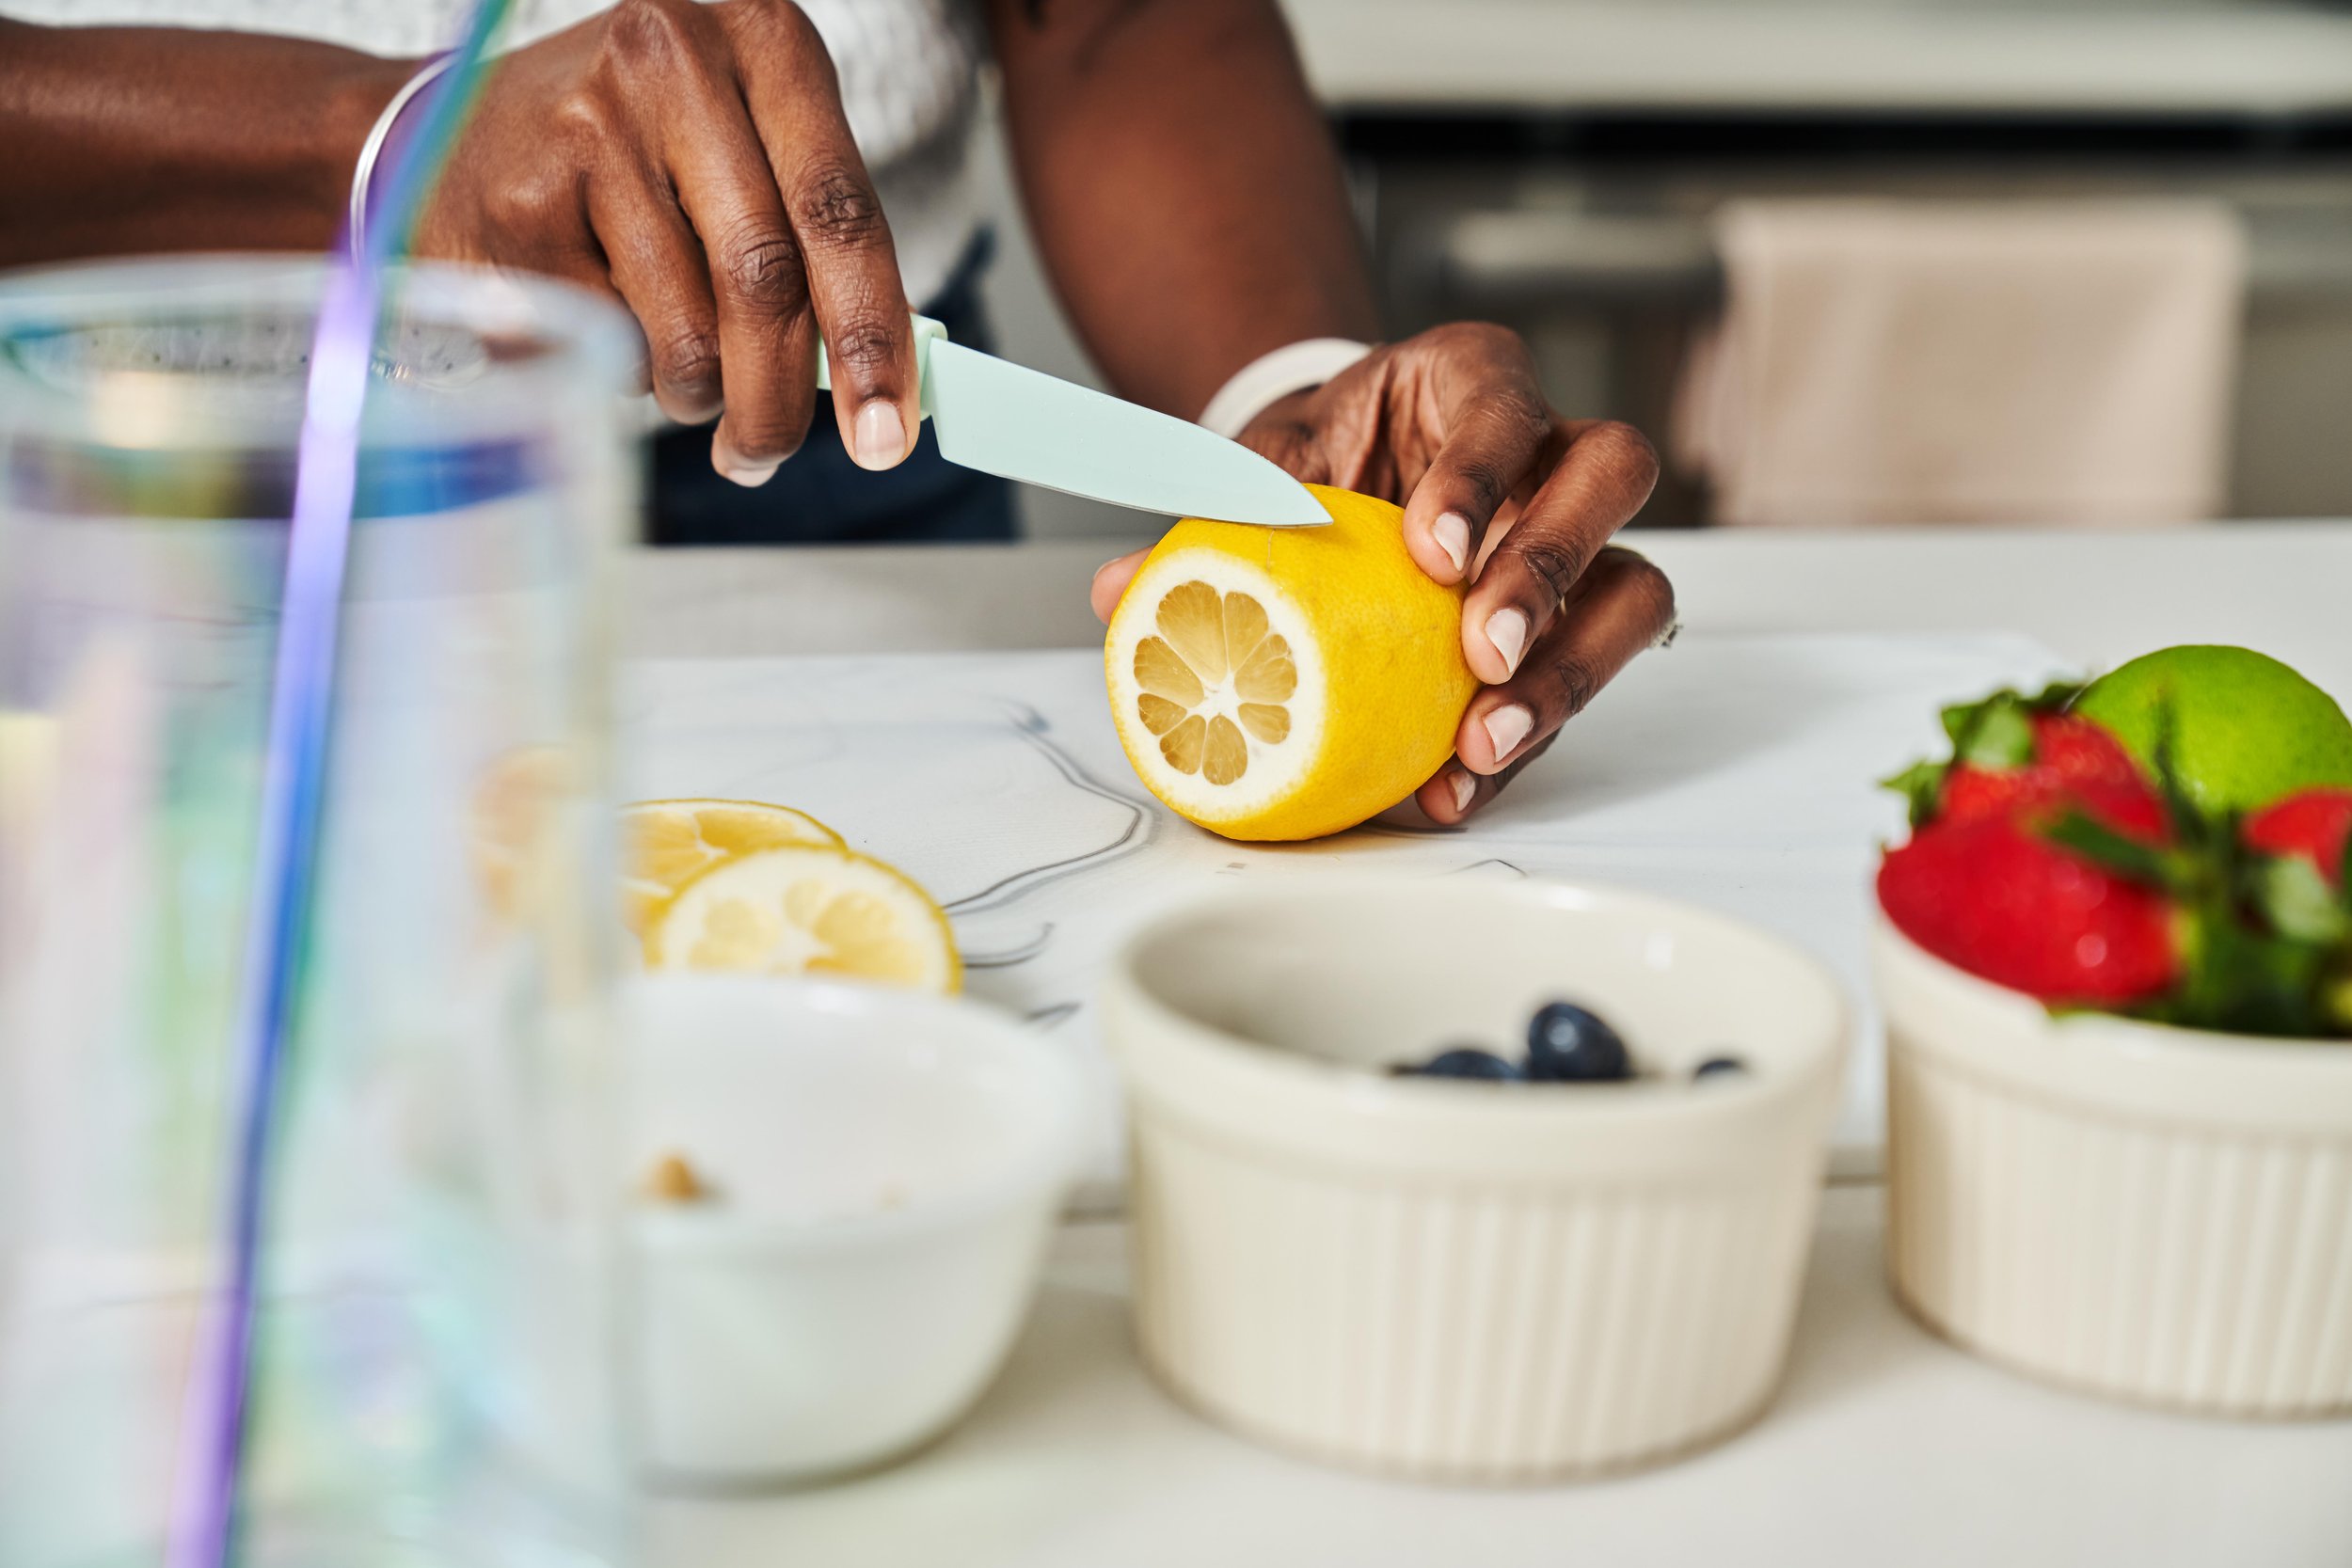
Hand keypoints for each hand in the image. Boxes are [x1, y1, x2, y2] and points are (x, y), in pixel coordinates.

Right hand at [414, 0, 917, 483]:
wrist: (447, 132)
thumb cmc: (637, 159)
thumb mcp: (742, 154)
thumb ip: (812, 242)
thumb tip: (883, 388)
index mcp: (763, 37)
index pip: (842, 208)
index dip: (874, 333)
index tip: (888, 432)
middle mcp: (675, 60)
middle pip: (766, 279)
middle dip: (780, 398)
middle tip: (769, 456)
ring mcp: (587, 126)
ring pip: (689, 330)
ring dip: (696, 392)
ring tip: (679, 375)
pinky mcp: (519, 203)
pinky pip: (610, 343)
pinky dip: (624, 369)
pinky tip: (597, 317)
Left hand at [1090, 322, 1673, 824]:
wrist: (1340, 489)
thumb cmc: (1318, 462)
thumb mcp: (1265, 467)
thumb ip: (1212, 518)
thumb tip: (1123, 592)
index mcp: (1471, 379)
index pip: (1503, 405)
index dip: (1482, 476)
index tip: (1431, 553)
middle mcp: (1551, 448)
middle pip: (1611, 477)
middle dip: (1551, 569)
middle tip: (1483, 653)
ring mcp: (1578, 537)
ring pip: (1634, 587)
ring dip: (1570, 670)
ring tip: (1484, 740)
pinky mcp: (1579, 621)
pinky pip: (1583, 675)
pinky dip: (1527, 735)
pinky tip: (1461, 781)